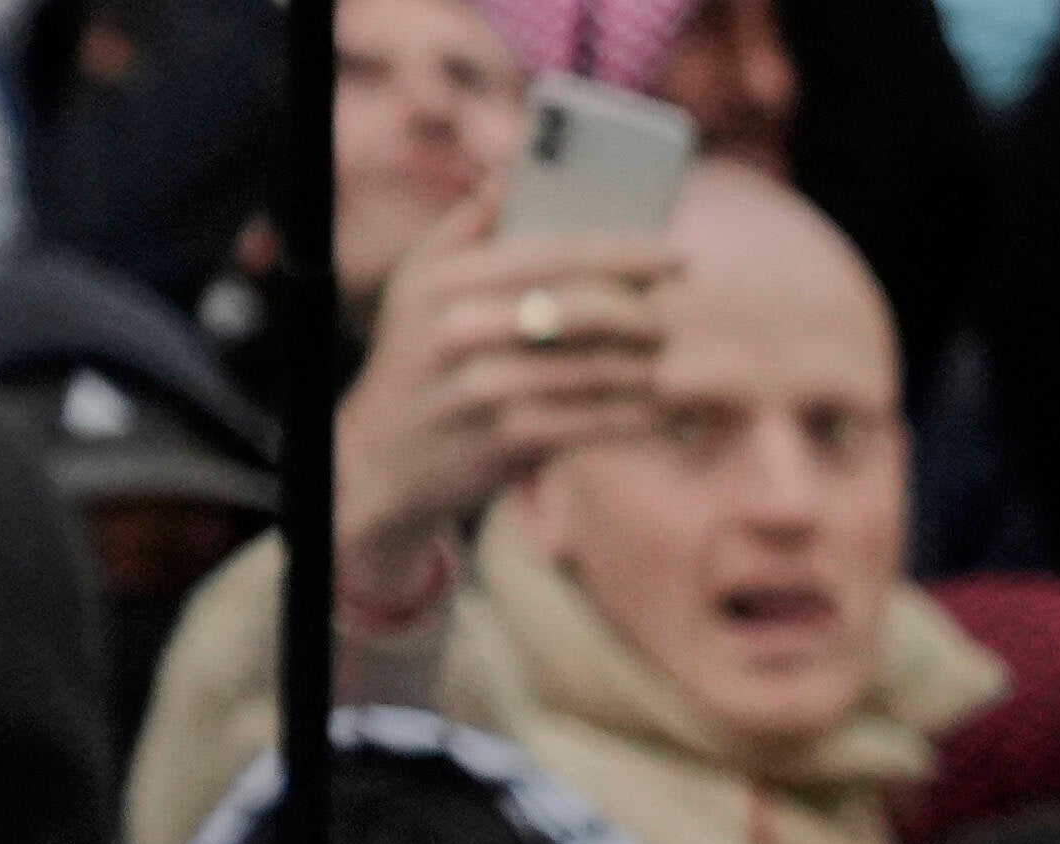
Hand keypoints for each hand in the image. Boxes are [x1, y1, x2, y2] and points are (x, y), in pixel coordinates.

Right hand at [330, 225, 675, 609]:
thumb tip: (513, 171)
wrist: (382, 456)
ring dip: (646, 367)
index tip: (677, 256)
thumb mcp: (419, 281)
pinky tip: (658, 411)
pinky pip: (597, 422)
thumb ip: (468, 225)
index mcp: (448, 277)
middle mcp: (465, 327)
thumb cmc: (415, 355)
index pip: (558, 253)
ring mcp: (488, 387)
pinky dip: (637, 416)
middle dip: (643, 314)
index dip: (628, 252)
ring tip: (660, 363)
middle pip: (586, 308)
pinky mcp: (510, 439)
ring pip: (600, 369)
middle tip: (665, 320)